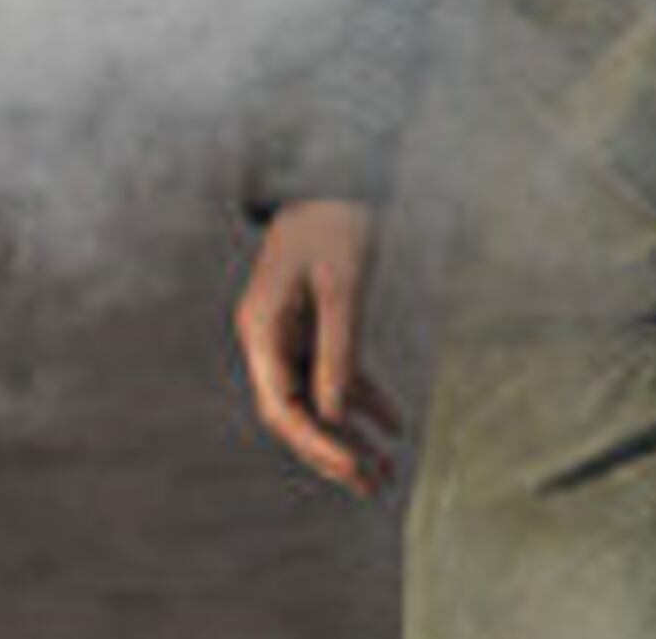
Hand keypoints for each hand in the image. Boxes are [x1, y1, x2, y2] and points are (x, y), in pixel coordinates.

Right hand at [233, 199, 401, 496]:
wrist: (337, 171)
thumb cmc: (337, 220)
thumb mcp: (344, 283)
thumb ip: (338, 347)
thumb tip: (334, 412)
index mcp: (262, 330)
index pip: (283, 406)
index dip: (318, 443)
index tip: (354, 468)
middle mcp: (268, 338)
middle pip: (296, 411)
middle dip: (333, 451)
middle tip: (373, 485)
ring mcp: (290, 332)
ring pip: (317, 396)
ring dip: (350, 432)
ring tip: (385, 470)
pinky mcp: (316, 323)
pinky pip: (337, 370)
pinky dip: (364, 397)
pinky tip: (393, 425)